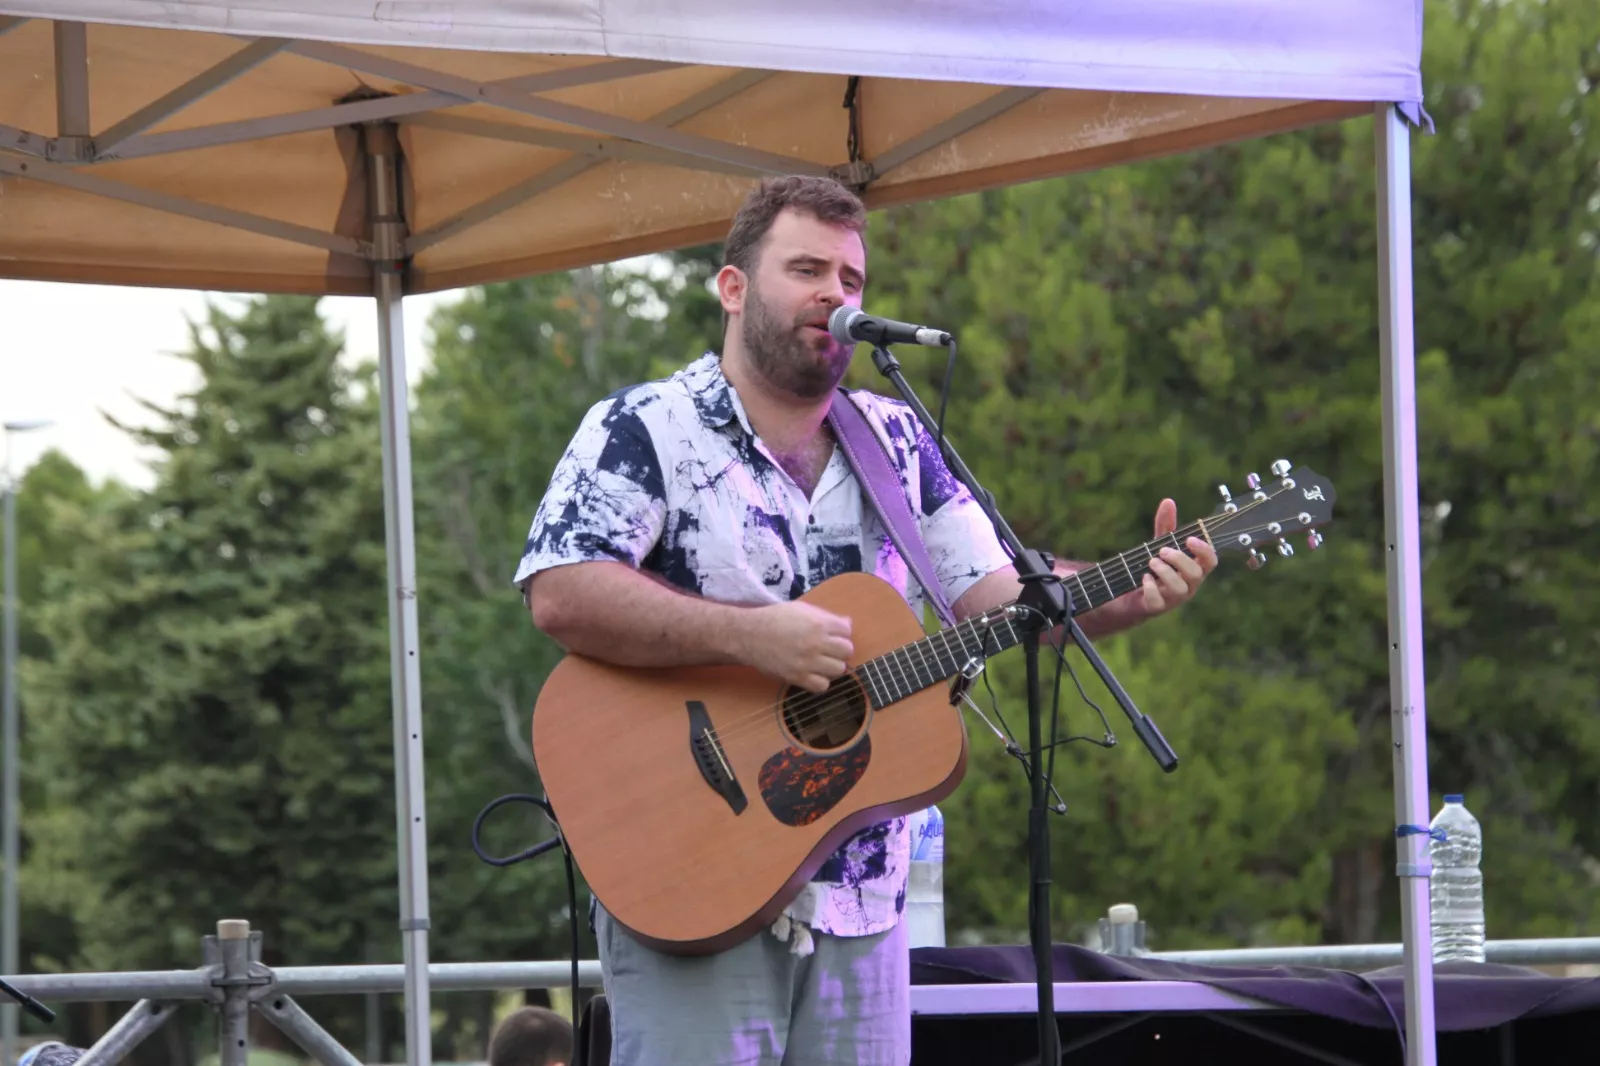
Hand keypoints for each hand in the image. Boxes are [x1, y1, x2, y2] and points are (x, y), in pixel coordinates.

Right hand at [741, 601, 854, 693]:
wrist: (749, 635)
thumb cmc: (775, 619)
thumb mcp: (801, 609)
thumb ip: (825, 616)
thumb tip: (847, 623)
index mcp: (818, 623)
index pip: (847, 631)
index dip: (841, 633)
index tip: (833, 635)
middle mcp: (816, 643)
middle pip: (847, 651)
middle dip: (840, 649)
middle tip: (829, 649)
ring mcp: (807, 662)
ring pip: (838, 669)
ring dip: (832, 666)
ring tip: (821, 662)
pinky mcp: (797, 677)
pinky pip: (822, 686)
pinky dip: (820, 681)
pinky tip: (813, 673)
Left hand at [1142, 498, 1216, 616]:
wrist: (1133, 593)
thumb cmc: (1155, 567)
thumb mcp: (1159, 544)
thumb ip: (1166, 525)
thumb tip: (1168, 501)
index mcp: (1194, 568)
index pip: (1211, 561)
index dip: (1204, 550)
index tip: (1189, 539)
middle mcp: (1189, 584)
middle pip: (1196, 574)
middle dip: (1180, 559)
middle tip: (1162, 550)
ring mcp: (1174, 598)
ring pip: (1180, 589)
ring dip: (1165, 572)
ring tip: (1151, 561)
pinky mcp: (1157, 607)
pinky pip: (1158, 602)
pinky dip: (1150, 588)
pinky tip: (1143, 578)